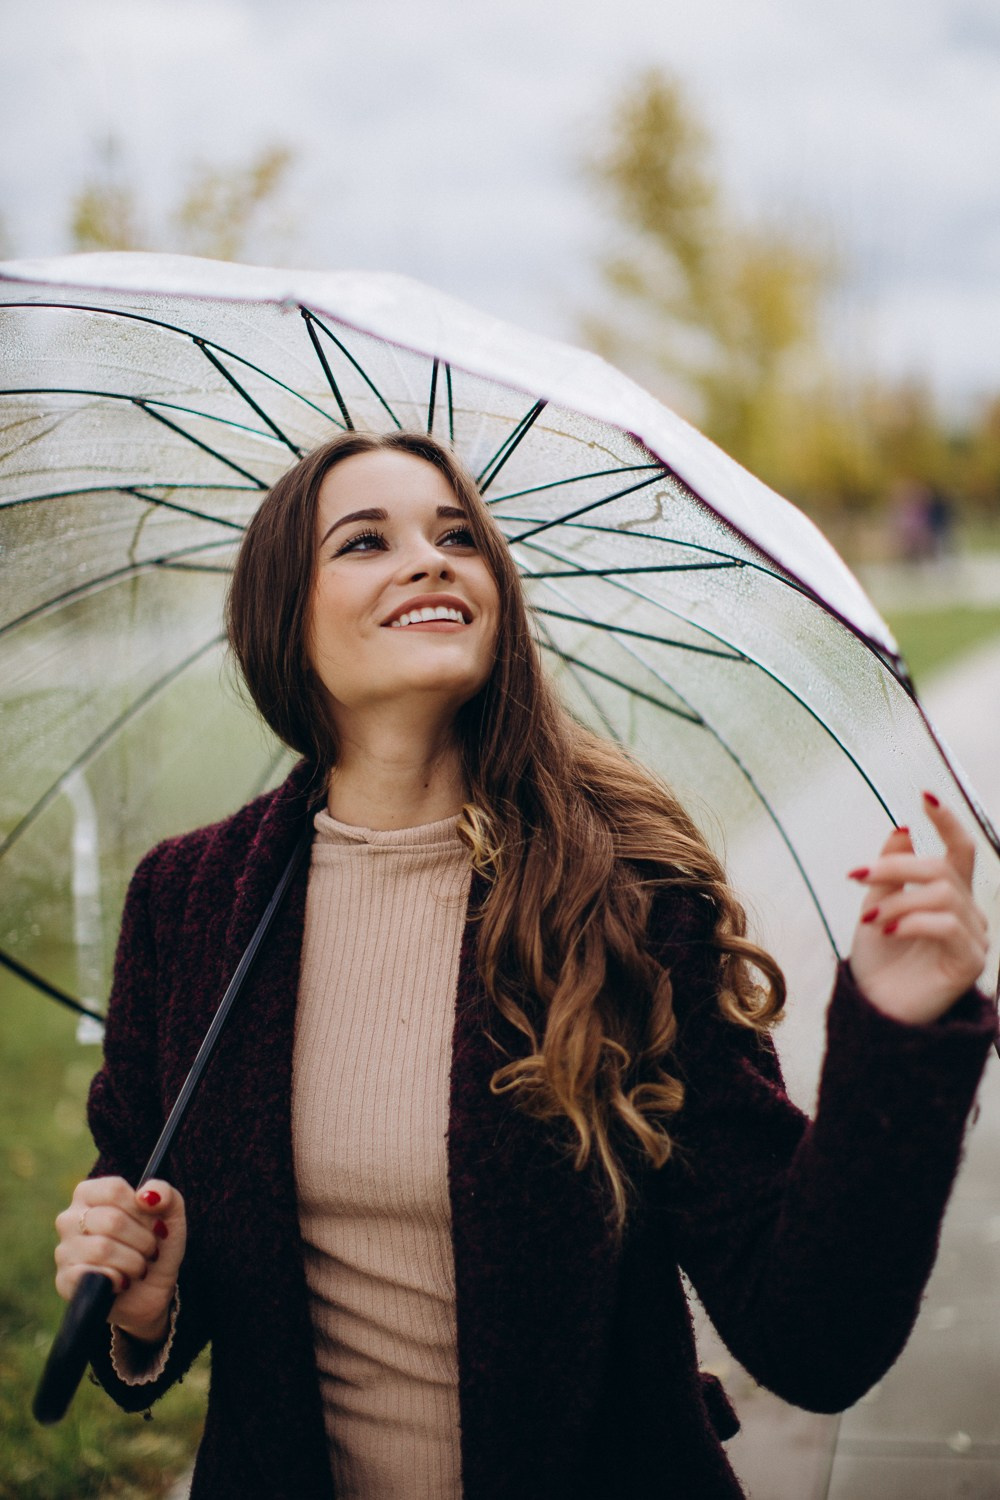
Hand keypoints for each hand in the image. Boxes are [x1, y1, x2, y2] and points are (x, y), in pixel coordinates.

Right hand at [54, 1176, 186, 1343]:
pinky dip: (117, 1280)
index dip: (142, 1211)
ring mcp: (64, 1250)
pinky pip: (91, 1276)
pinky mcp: (64, 1281)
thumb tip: (146, 1195)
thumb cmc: (155, 1245)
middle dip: (143, 1240)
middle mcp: (70, 1218)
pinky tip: (122, 1283)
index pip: (114, 1190)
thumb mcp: (169, 1214)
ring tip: (139, 1268)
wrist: (150, 1292)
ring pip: (102, 1249)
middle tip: (151, 1251)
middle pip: (112, 1220)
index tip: (155, 1224)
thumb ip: (164, 1192)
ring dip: (134, 1262)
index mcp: (90, 1193)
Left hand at [848, 794, 988, 1025]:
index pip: (959, 849)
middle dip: (897, 867)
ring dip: (899, 900)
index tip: (924, 795)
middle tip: (858, 877)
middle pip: (944, 869)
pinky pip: (946, 926)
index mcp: (949, 894)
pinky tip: (887, 931)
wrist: (875, 1008)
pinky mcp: (969, 963)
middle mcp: (967, 911)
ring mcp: (972, 937)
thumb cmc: (878, 960)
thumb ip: (890, 870)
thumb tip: (901, 829)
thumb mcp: (876, 905)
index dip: (946, 821)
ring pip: (944, 895)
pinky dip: (912, 922)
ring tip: (870, 920)